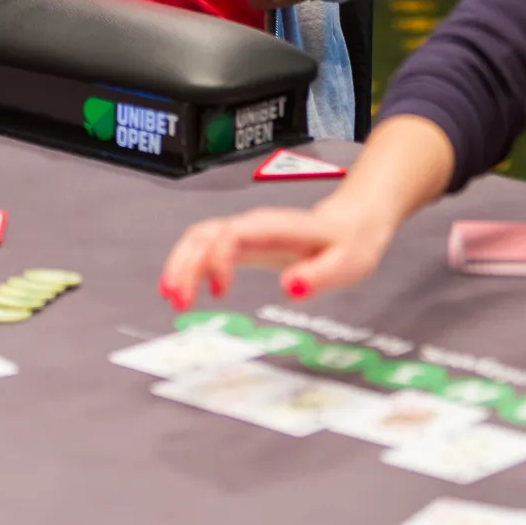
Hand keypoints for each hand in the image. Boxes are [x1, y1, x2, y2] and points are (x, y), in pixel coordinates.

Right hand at [158, 195, 397, 308]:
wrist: (353, 224)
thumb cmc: (349, 244)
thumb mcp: (345, 264)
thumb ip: (318, 276)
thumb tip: (290, 289)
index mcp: (274, 228)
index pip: (231, 235)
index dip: (217, 260)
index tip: (220, 292)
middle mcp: (252, 227)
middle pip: (203, 234)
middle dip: (184, 264)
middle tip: (175, 300)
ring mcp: (243, 233)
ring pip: (198, 239)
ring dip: (180, 265)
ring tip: (172, 298)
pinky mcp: (241, 243)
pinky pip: (205, 247)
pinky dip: (188, 266)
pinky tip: (184, 290)